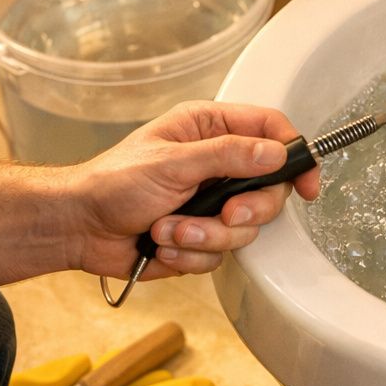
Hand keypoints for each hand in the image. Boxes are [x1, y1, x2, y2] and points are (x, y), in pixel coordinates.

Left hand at [73, 101, 319, 280]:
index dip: (295, 156)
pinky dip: (189, 255)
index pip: (271, 132)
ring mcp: (210, 203)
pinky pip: (218, 256)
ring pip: (244, 230)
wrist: (79, 227)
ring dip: (205, 237)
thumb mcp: (172, 162)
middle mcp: (216, 164)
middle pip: (268, 190)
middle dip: (245, 211)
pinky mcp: (199, 238)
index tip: (307, 184)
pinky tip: (162, 245)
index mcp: (209, 129)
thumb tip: (275, 152)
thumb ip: (228, 156)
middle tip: (226, 215)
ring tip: (169, 231)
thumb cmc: (111, 182)